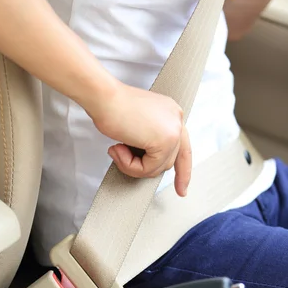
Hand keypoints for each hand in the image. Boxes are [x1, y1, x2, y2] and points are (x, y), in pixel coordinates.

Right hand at [88, 82, 191, 196]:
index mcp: (171, 114)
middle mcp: (176, 120)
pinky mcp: (165, 140)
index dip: (183, 172)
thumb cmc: (112, 107)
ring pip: (157, 168)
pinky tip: (118, 149)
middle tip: (120, 157)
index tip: (181, 189)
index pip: (183, 148)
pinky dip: (130, 165)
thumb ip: (148, 142)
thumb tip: (147, 163)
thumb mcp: (137, 126)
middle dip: (143, 167)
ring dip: (133, 166)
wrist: (104, 97)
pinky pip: (148, 168)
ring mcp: (173, 130)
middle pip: (168, 161)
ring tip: (117, 150)